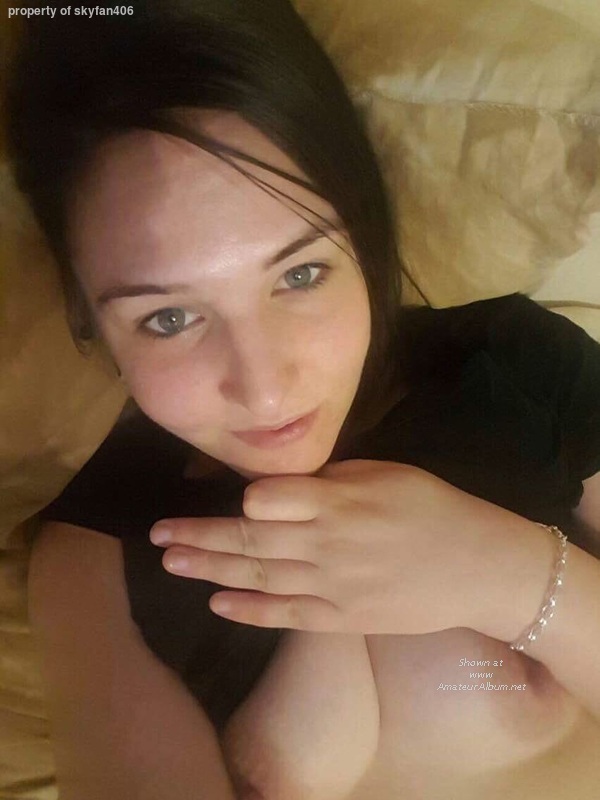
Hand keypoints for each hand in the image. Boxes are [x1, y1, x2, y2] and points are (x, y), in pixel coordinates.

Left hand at [150, 460, 548, 635]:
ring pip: (258, 576)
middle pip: (250, 539)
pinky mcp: (340, 619)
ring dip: (210, 569)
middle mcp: (325, 544)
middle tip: (157, 533)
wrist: (475, 567)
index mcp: (338, 501)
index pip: (269, 498)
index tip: (213, 493)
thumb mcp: (384, 474)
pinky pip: (286, 615)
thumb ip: (331, 479)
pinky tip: (217, 602)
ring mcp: (331, 587)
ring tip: (170, 562)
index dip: (240, 497)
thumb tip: (284, 483)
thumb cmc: (431, 507)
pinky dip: (249, 609)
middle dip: (199, 535)